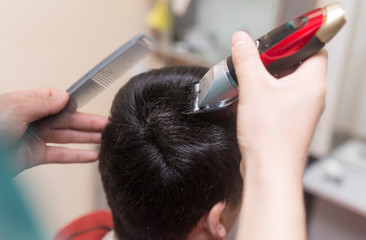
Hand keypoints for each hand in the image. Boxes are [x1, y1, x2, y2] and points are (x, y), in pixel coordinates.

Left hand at [0, 87, 107, 174]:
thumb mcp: (13, 108)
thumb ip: (41, 102)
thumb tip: (64, 96)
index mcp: (25, 103)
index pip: (56, 99)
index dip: (73, 102)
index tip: (89, 104)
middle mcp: (31, 120)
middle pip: (67, 119)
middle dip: (89, 121)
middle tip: (108, 123)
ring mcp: (33, 139)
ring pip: (67, 136)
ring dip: (87, 138)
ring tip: (106, 138)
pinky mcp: (33, 157)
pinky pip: (60, 155)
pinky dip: (76, 156)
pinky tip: (91, 155)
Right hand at [231, 31, 326, 239]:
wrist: (269, 171)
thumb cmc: (270, 136)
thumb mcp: (254, 89)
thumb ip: (247, 60)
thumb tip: (242, 40)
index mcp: (311, 83)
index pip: (314, 50)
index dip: (294, 43)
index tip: (273, 44)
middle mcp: (310, 97)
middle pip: (294, 67)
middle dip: (271, 63)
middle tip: (253, 62)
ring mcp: (300, 111)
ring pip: (283, 86)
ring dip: (264, 81)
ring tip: (246, 81)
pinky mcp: (288, 123)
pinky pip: (276, 102)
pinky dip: (262, 97)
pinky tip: (245, 101)